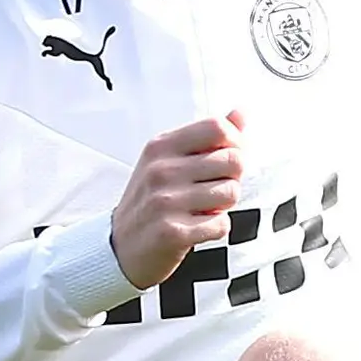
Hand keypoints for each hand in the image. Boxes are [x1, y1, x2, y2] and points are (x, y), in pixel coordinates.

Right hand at [113, 113, 243, 290]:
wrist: (120, 247)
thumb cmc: (151, 200)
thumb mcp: (168, 161)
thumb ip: (205, 138)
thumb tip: (240, 113)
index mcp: (161, 146)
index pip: (217, 127)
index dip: (235, 143)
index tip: (227, 159)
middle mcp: (162, 169)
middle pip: (233, 161)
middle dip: (232, 178)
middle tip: (214, 190)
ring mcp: (166, 200)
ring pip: (231, 193)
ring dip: (224, 205)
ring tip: (203, 209)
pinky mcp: (173, 232)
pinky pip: (222, 224)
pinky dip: (216, 228)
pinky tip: (197, 228)